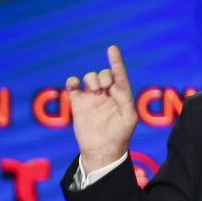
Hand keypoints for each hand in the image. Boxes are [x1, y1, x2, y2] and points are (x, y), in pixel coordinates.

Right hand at [66, 45, 139, 173]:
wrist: (101, 151)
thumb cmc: (119, 137)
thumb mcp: (129, 118)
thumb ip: (125, 99)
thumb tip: (113, 86)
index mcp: (121, 96)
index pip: (120, 75)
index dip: (117, 62)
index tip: (112, 49)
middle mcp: (107, 94)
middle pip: (104, 74)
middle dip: (104, 76)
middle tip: (104, 89)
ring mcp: (92, 98)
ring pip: (90, 77)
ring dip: (91, 79)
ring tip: (94, 92)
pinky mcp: (78, 103)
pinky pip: (73, 86)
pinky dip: (73, 81)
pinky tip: (75, 85)